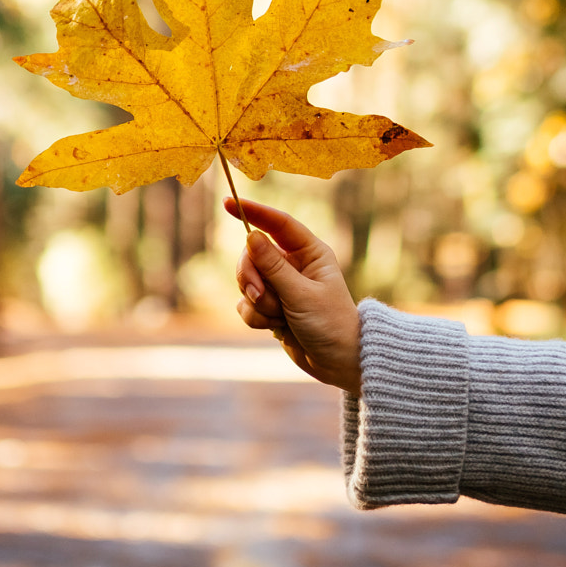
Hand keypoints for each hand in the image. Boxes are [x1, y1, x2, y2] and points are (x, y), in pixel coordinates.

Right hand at [225, 197, 360, 394]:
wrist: (337, 363)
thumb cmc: (330, 324)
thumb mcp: (301, 294)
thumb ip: (274, 267)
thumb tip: (251, 236)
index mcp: (309, 252)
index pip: (278, 224)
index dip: (254, 212)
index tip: (228, 203)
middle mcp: (293, 265)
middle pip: (253, 254)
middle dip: (251, 276)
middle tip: (260, 295)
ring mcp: (279, 286)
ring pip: (247, 280)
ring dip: (257, 301)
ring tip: (278, 317)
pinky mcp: (269, 307)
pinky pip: (246, 304)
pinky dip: (255, 317)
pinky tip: (275, 328)